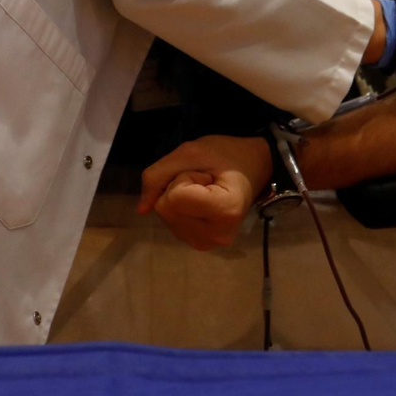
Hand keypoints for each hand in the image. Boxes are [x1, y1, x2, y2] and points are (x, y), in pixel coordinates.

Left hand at [137, 135, 271, 250]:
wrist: (254, 167)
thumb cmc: (227, 155)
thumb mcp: (191, 152)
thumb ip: (159, 174)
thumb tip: (141, 209)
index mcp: (224, 211)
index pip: (173, 199)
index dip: (182, 177)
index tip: (205, 174)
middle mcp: (217, 236)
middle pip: (166, 209)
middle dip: (177, 188)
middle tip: (204, 180)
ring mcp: (209, 244)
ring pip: (166, 217)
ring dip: (177, 198)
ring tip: (204, 189)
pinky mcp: (202, 244)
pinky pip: (171, 223)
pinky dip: (179, 208)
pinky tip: (200, 202)